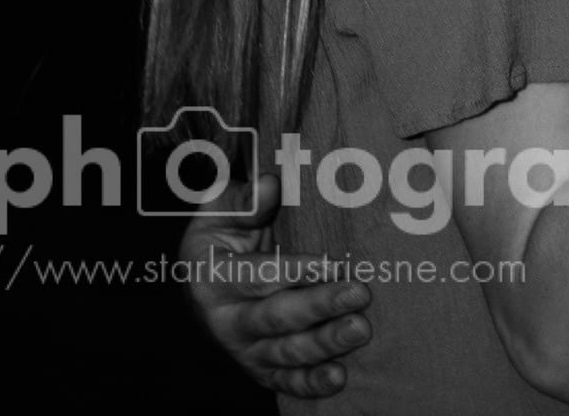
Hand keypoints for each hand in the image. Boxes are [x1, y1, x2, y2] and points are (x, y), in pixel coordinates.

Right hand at [182, 176, 368, 396]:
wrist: (208, 277)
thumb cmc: (223, 233)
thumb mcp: (221, 208)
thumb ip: (244, 198)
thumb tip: (270, 184)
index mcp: (212, 277)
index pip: (256, 275)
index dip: (295, 271)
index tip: (333, 263)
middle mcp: (223, 319)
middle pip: (276, 317)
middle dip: (320, 306)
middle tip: (360, 292)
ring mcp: (242, 348)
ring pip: (285, 352)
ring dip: (325, 344)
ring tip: (360, 329)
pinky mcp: (259, 368)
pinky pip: (284, 381)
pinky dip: (311, 384)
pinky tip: (339, 378)